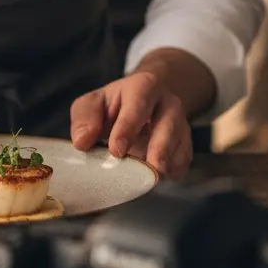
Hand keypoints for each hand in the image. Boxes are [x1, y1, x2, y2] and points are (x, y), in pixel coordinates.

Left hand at [70, 70, 192, 179]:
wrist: (149, 99)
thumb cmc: (116, 104)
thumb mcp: (94, 102)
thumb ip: (85, 118)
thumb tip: (81, 142)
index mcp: (143, 87)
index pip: (138, 105)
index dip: (128, 128)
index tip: (116, 150)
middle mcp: (168, 104)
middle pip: (170, 124)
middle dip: (160, 148)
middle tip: (149, 169)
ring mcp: (181, 125)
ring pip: (181, 145)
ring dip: (166, 164)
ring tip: (149, 180)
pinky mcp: (185, 145)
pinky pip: (183, 161)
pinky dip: (171, 173)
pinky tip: (154, 179)